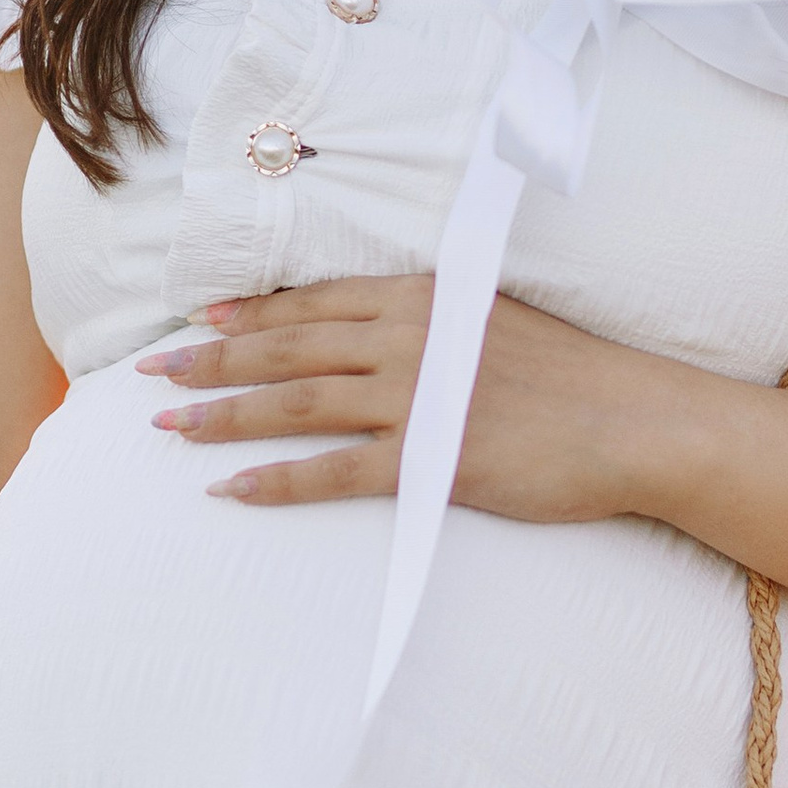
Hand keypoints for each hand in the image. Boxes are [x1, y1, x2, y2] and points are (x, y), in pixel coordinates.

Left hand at [139, 278, 676, 518]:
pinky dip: (274, 481)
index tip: (200, 319)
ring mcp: (415, 398)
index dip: (251, 313)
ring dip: (224, 414)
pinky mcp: (430, 459)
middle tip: (152, 370)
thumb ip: (433, 320)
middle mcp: (407, 339)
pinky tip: (230, 489)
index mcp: (422, 298)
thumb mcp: (496, 318)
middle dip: (213, 358)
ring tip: (169, 424)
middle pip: (287, 348)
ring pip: (294, 405)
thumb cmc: (576, 375)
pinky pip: (332, 473)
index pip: (315, 302)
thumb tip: (382, 329)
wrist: (634, 421)